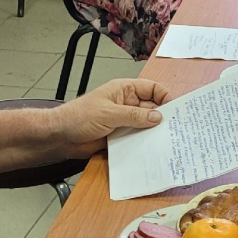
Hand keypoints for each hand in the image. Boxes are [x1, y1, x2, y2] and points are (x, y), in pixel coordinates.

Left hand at [50, 79, 171, 157]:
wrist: (61, 137)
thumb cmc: (79, 117)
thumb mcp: (109, 113)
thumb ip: (135, 115)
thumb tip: (158, 117)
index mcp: (125, 90)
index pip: (152, 89)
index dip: (165, 97)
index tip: (176, 109)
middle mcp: (127, 104)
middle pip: (153, 108)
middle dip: (163, 117)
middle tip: (176, 127)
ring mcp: (124, 120)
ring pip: (146, 124)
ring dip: (154, 132)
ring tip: (168, 140)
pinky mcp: (121, 136)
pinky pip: (138, 138)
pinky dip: (145, 143)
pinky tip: (153, 149)